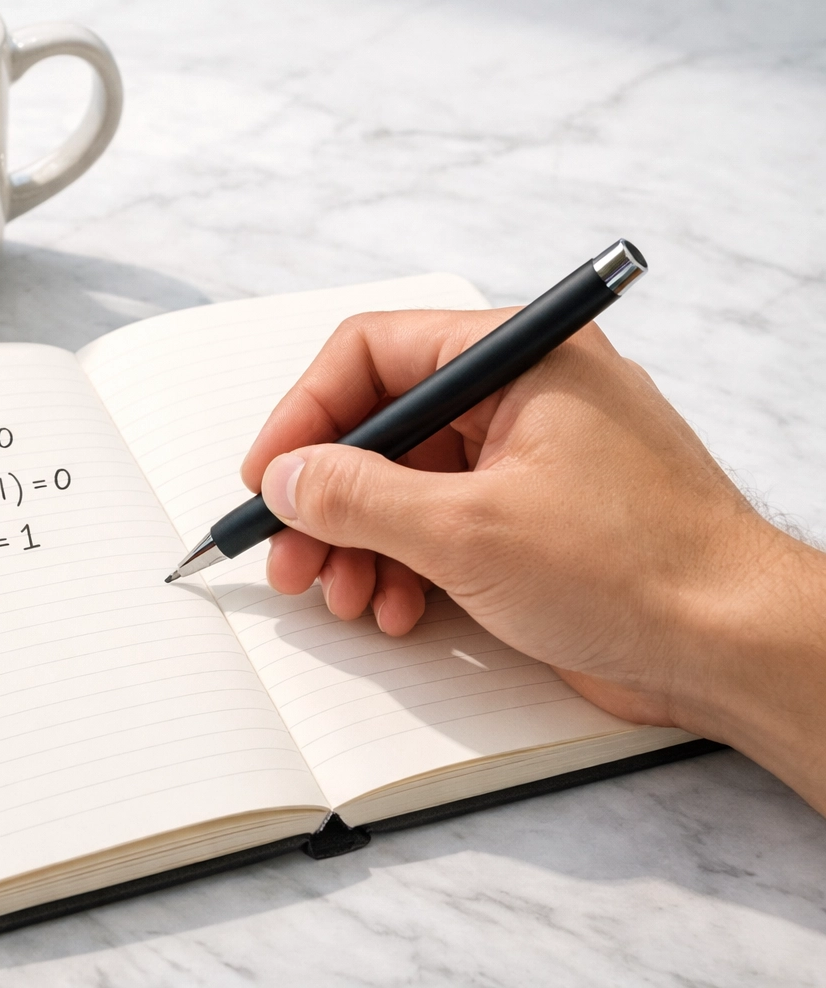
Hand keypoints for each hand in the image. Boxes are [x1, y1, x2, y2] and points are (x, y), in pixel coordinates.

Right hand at [241, 308, 825, 812]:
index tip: (268, 478)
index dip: (305, 416)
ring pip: (401, 485)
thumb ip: (360, 498)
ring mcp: (524, 461)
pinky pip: (437, 527)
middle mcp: (519, 398)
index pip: (373, 355)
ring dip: (358, 544)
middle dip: (326, 499)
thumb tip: (288, 479)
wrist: (733, 647)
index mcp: (517, 359)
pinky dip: (402, 567)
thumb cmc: (641, 568)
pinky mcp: (528, 520)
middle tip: (290, 556)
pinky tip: (395, 608)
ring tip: (343, 596)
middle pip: (380, 427)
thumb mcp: (471, 531)